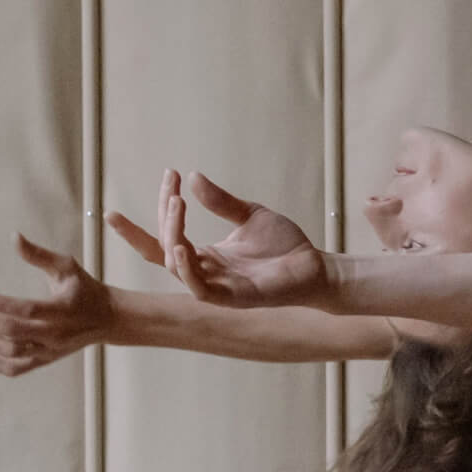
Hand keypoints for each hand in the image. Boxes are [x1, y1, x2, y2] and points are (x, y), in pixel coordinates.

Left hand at [0, 233, 114, 376]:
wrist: (109, 318)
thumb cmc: (85, 289)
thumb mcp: (67, 267)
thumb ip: (39, 255)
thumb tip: (14, 237)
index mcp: (65, 309)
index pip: (30, 309)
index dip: (3, 304)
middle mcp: (58, 333)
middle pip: (14, 332)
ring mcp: (51, 350)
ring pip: (11, 351)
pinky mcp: (46, 360)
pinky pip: (15, 368)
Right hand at [107, 169, 328, 309]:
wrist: (314, 265)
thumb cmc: (283, 244)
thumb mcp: (250, 216)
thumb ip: (221, 202)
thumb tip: (193, 176)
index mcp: (205, 254)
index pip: (167, 235)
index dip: (162, 207)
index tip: (171, 173)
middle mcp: (204, 271)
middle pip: (163, 249)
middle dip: (156, 221)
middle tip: (172, 189)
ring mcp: (216, 286)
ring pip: (176, 265)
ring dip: (172, 234)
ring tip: (176, 204)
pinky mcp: (232, 298)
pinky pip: (199, 289)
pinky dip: (186, 270)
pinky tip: (182, 246)